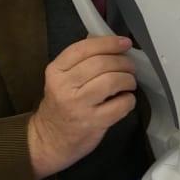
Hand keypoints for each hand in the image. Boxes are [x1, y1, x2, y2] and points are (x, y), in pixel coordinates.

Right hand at [28, 35, 137, 178]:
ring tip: (129, 83)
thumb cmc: (61, 106)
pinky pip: (120, 105)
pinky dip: (129, 100)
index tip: (125, 43)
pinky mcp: (93, 122)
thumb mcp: (62, 79)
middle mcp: (64, 86)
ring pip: (112, 81)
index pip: (84, 48)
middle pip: (102, 63)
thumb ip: (80, 59)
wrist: (50, 139)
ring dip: (128, 80)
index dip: (108, 43)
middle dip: (123, 62)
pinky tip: (126, 100)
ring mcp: (78, 105)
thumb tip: (104, 39)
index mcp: (55, 71)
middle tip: (130, 67)